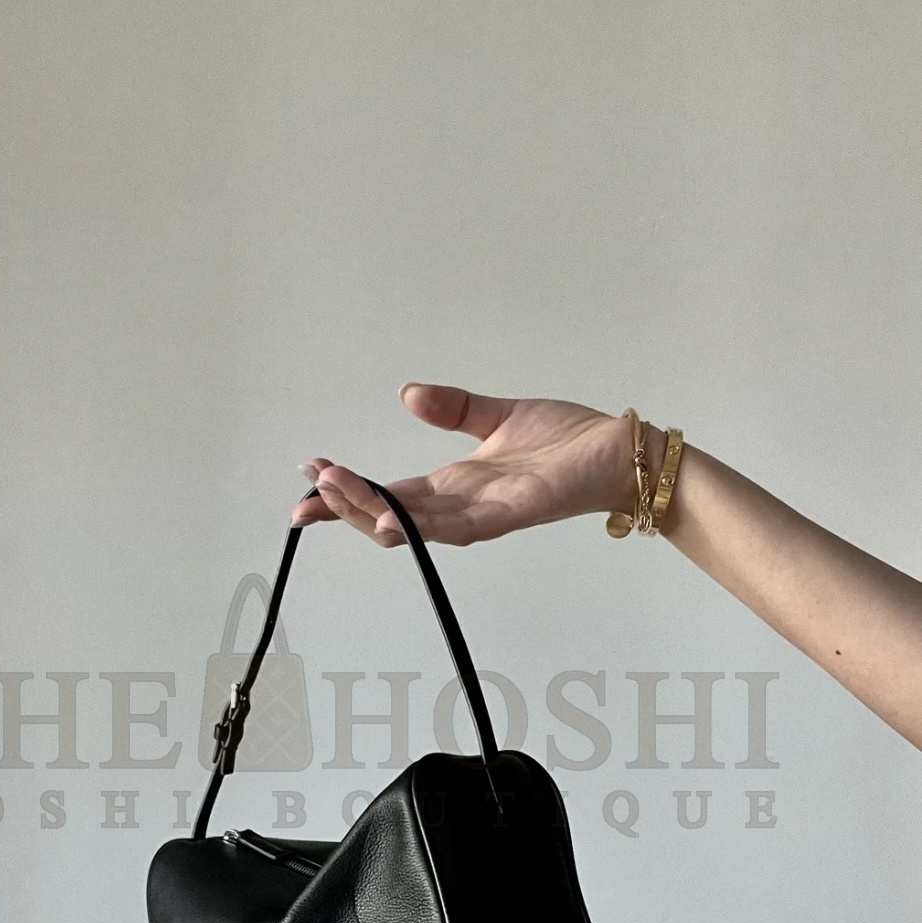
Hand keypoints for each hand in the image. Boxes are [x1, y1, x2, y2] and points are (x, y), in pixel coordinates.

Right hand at [294, 383, 655, 547]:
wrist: (617, 452)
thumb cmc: (567, 441)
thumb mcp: (497, 416)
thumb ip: (453, 409)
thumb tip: (409, 394)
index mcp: (454, 485)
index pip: (388, 494)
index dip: (348, 489)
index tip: (310, 475)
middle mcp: (461, 507)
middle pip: (388, 517)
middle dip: (343, 507)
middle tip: (306, 492)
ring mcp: (482, 515)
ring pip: (411, 526)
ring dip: (367, 513)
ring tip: (330, 494)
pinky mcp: (509, 514)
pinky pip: (455, 527)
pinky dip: (418, 527)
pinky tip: (387, 520)